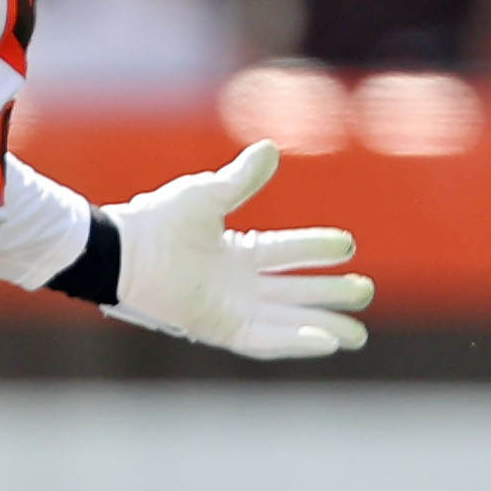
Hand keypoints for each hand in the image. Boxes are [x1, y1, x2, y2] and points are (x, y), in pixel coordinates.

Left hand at [107, 140, 372, 359]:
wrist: (125, 252)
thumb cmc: (158, 221)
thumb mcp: (209, 194)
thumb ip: (242, 179)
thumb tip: (270, 149)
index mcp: (236, 251)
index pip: (288, 252)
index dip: (318, 249)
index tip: (348, 245)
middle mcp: (237, 283)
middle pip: (296, 291)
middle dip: (331, 295)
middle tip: (365, 292)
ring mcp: (230, 308)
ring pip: (287, 320)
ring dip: (322, 325)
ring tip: (358, 333)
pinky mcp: (220, 328)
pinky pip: (265, 339)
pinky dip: (294, 341)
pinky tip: (325, 341)